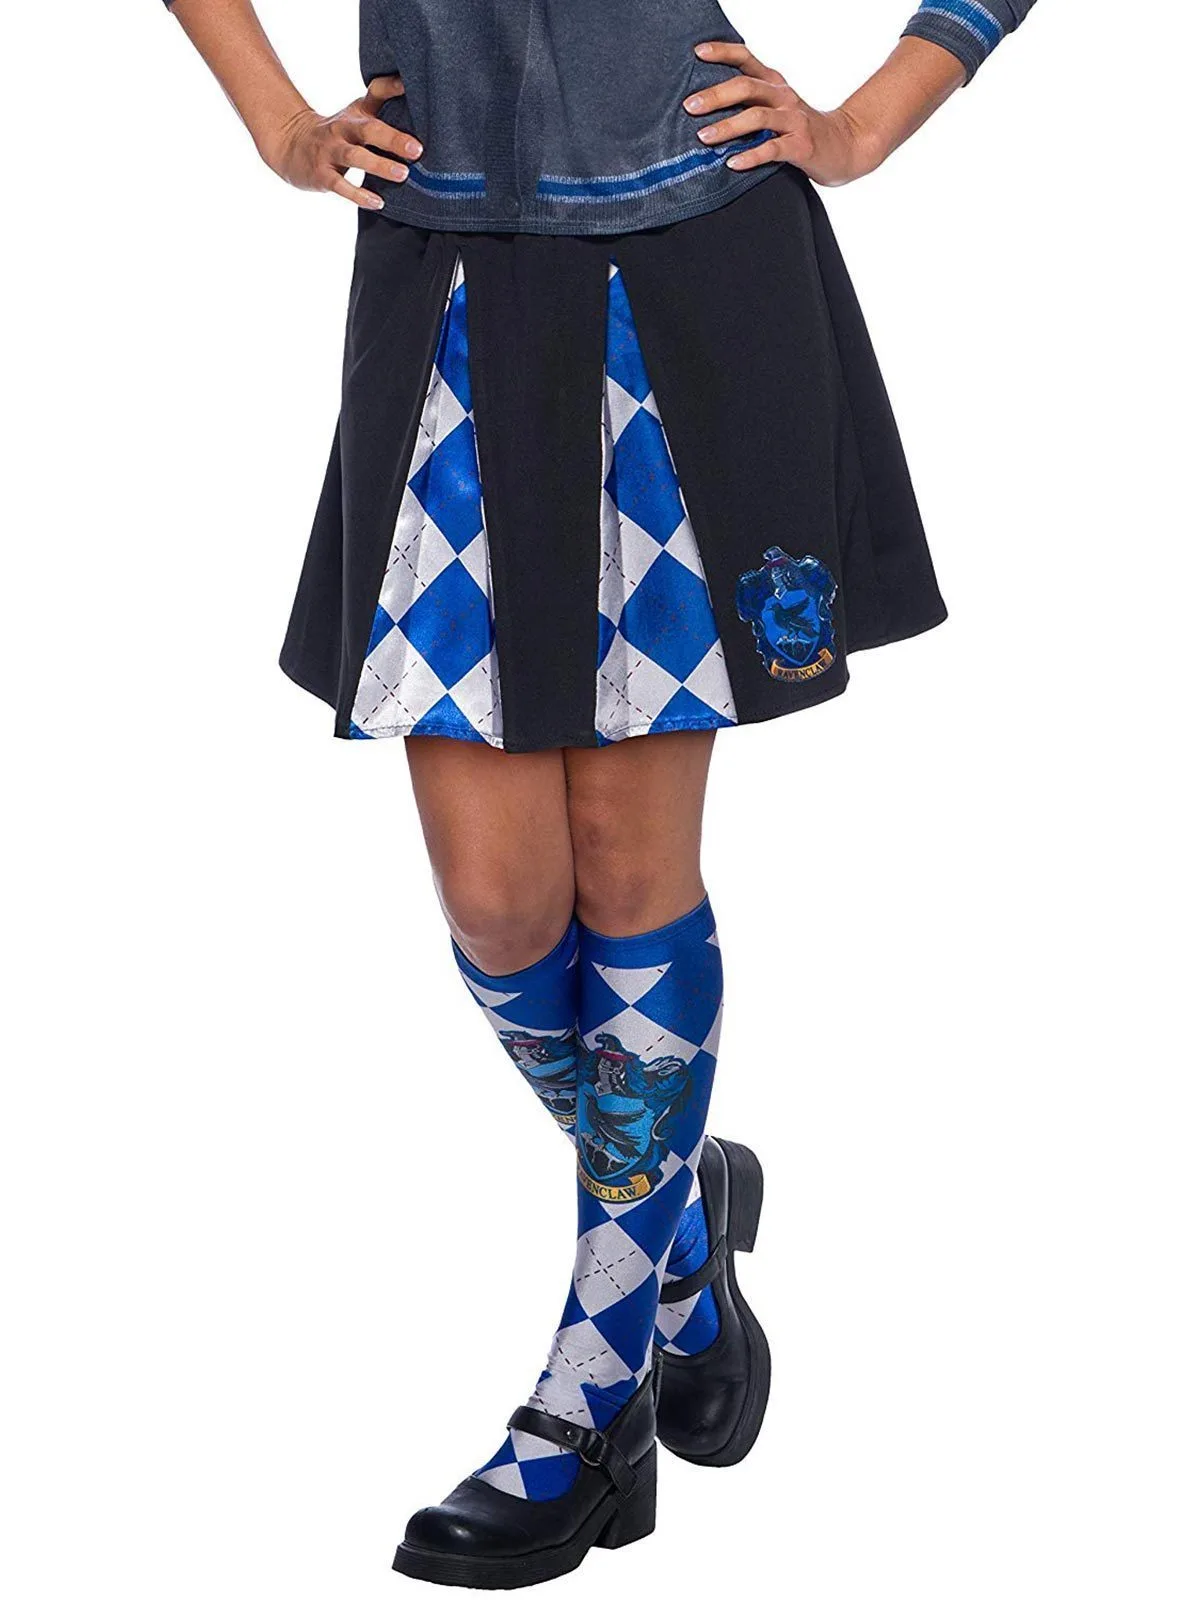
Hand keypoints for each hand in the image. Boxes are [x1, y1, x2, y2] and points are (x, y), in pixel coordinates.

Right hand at [259, 76, 421, 209]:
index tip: (409, 87)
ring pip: (355, 157)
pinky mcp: (322, 175)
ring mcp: (331, 152)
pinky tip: (378, 202)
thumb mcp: (357, 113)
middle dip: (393, 138)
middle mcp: (343, 130)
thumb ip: (382, 100)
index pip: (374, 94)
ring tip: (403, 174)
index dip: (390, 88)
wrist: (292, 145)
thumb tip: (408, 83)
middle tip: (417, 149)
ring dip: (379, 165)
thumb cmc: (338, 132)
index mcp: (356, 114)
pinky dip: (359, 195)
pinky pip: (341, 186)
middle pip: (368, 129)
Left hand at [685, 43, 882, 187]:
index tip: (697, 53)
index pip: (747, 59)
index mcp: (775, 85)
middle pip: (746, 87)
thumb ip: (751, 105)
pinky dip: (750, 155)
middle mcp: (783, 97)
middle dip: (715, 96)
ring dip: (728, 127)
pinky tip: (732, 162)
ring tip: (704, 137)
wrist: (845, 147)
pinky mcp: (801, 146)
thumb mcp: (778, 109)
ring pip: (757, 117)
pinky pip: (772, 149)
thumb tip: (706, 108)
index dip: (723, 52)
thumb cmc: (801, 131)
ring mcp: (793, 120)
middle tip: (690, 106)